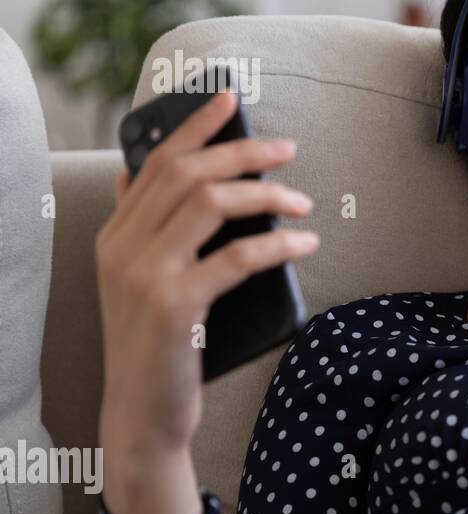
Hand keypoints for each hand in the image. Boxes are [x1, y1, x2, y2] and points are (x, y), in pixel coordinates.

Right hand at [96, 88, 318, 458]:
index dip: (196, 126)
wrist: (143, 414)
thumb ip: (143, 229)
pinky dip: (277, 243)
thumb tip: (141, 173)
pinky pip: (235, 257)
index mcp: (115, 236)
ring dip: (264, 194)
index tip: (230, 99)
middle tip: (288, 150)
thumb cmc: (160, 344)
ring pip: (209, 204)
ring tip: (302, 202)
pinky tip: (305, 242)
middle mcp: (122, 248)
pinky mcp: (175, 307)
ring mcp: (145, 276)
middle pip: (186, 174)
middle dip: (242, 152)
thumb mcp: (139, 281)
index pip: (156, 161)